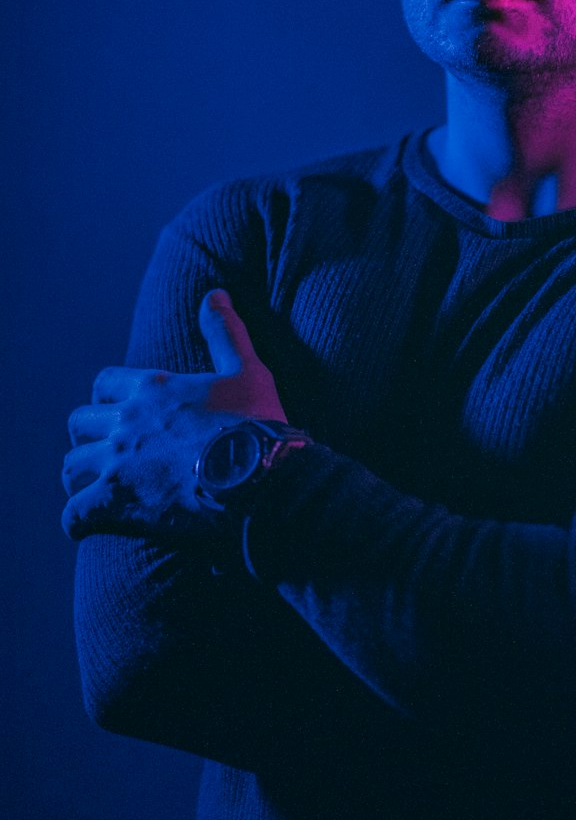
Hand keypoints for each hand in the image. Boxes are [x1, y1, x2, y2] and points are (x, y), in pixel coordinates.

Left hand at [62, 289, 286, 540]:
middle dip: (89, 439)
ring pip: (71, 466)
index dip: (107, 401)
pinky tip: (88, 526)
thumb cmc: (256, 424)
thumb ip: (225, 331)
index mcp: (151, 389)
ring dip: (80, 478)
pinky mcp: (115, 502)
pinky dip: (78, 520)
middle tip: (107, 456)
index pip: (104, 385)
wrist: (259, 476)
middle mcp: (125, 422)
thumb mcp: (246, 370)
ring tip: (94, 490)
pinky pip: (74, 514)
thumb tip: (215, 294)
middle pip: (79, 424)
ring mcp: (116, 462)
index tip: (119, 415)